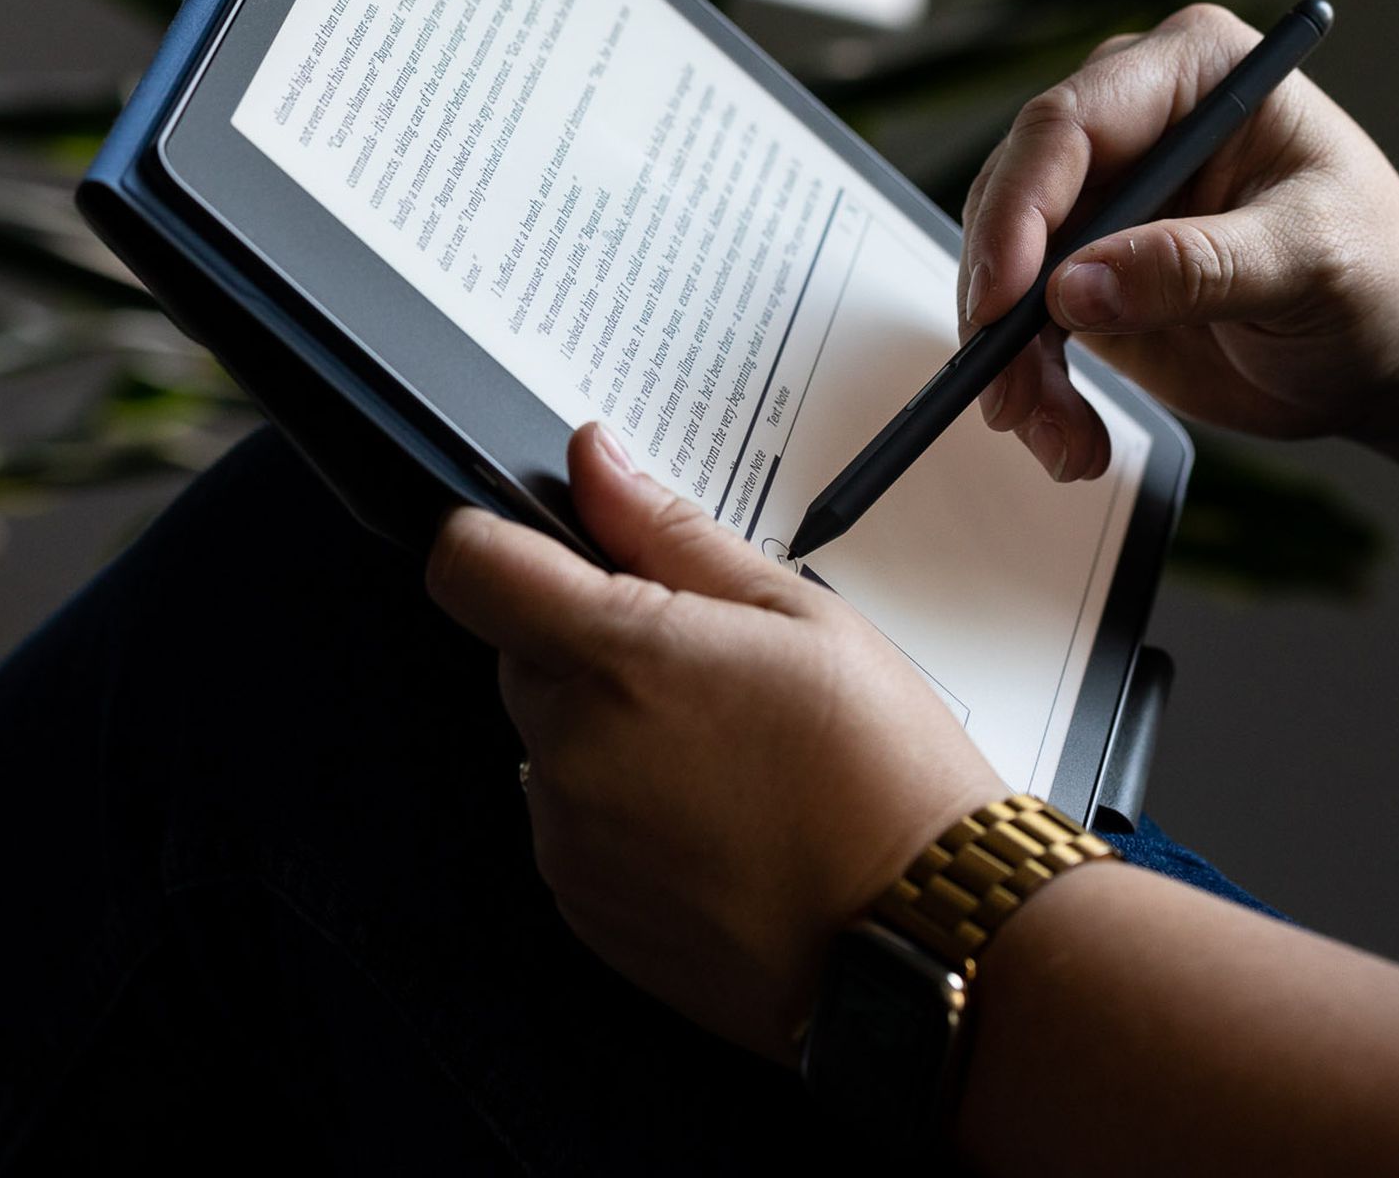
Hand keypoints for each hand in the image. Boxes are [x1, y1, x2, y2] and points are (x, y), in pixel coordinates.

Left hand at [426, 422, 1003, 1061]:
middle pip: (521, 657)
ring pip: (550, 745)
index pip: (470, 566)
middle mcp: (572, 753)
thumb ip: (670, 531)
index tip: (543, 547)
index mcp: (618, 659)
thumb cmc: (882, 774)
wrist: (928, 936)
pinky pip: (574, 828)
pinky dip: (623, 813)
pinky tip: (717, 821)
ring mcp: (570, 842)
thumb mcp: (796, 614)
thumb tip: (595, 462)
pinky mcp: (584, 911)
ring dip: (608, 733)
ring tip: (728, 758)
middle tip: (705, 669)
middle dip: (590, 646)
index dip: (493, 539)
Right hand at [958, 3, 1398, 475]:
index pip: (1067, 125)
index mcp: (1192, 73)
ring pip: (1003, 273)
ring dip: (1012, 364)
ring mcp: (1103, 203)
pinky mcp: (1086, 275)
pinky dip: (1034, 390)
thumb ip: (1197, 267)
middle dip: (1001, 304)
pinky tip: (1075, 438)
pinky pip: (1023, 331)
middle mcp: (1132, 126)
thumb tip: (1075, 287)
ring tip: (1060, 437)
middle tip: (1011, 392)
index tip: (1006, 298)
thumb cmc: (1383, 276)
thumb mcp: (1309, 262)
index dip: (1019, 210)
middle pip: (1013, 198)